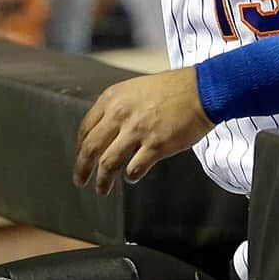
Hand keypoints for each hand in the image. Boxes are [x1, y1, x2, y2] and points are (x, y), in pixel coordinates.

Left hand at [73, 67, 212, 193]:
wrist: (199, 90)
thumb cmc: (169, 90)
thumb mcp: (132, 90)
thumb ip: (115, 108)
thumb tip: (101, 133)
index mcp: (112, 99)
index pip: (85, 128)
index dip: (79, 148)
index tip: (80, 158)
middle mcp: (120, 113)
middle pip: (91, 148)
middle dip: (82, 168)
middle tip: (79, 181)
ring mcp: (137, 130)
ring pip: (108, 163)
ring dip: (103, 180)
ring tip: (102, 189)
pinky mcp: (156, 145)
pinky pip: (134, 168)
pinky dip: (131, 176)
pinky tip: (131, 177)